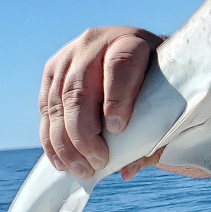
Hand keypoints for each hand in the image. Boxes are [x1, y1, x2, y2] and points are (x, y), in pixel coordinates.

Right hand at [39, 26, 162, 176]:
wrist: (137, 56)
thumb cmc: (156, 82)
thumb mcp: (165, 98)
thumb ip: (154, 133)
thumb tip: (126, 170)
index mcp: (129, 42)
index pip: (120, 65)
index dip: (117, 98)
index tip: (119, 128)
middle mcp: (92, 44)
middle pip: (79, 90)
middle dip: (84, 134)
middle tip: (99, 162)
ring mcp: (66, 57)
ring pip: (57, 103)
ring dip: (66, 144)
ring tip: (82, 170)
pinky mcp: (50, 73)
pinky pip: (45, 110)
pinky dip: (51, 140)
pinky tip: (62, 162)